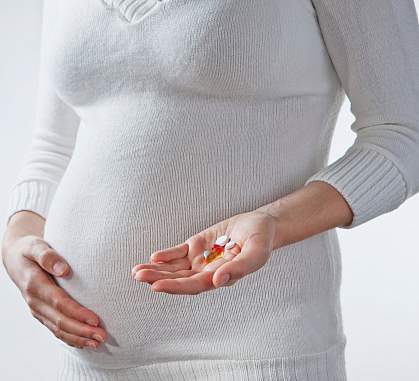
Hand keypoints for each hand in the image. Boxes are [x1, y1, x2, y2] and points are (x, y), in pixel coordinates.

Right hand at [1, 234, 106, 348]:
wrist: (15, 257)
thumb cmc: (29, 249)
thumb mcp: (36, 246)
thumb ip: (48, 256)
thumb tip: (63, 269)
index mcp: (35, 284)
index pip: (59, 303)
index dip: (77, 313)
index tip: (95, 320)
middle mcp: (34, 301)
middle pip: (60, 321)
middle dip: (82, 331)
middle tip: (102, 336)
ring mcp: (36, 309)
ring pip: (57, 329)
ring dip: (77, 338)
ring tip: (97, 342)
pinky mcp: (40, 313)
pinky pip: (54, 329)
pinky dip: (69, 338)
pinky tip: (84, 342)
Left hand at [131, 210, 279, 293]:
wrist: (261, 225)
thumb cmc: (261, 239)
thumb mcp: (256, 252)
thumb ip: (239, 267)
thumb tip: (218, 281)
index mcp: (222, 277)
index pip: (195, 285)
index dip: (176, 286)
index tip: (156, 286)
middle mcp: (208, 272)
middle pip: (180, 279)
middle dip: (159, 278)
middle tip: (139, 275)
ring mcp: (201, 259)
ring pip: (176, 268)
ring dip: (157, 270)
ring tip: (137, 270)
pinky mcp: (197, 245)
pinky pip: (179, 253)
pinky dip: (166, 255)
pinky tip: (154, 257)